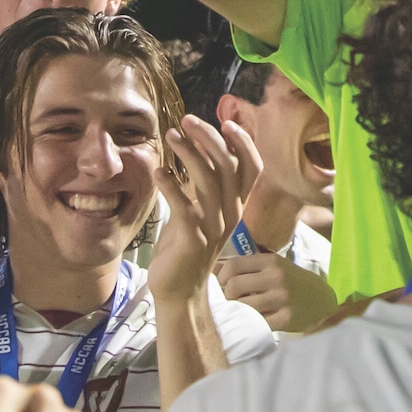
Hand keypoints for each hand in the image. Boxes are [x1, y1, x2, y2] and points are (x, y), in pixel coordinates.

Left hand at [149, 115, 258, 303]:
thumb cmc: (185, 245)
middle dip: (209, 138)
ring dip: (189, 155)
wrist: (179, 291)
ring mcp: (213, 228)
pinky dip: (171, 186)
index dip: (244, 143)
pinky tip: (158, 171)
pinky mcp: (192, 241)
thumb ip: (205, 182)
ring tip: (170, 136)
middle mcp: (230, 214)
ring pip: (209, 183)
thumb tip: (199, 145)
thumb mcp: (201, 209)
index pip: (252, 168)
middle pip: (229, 168)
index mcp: (236, 206)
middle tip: (187, 120)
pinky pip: (184, 208)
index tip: (226, 121)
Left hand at [218, 249, 341, 333]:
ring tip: (238, 311)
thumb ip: (246, 267)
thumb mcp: (273, 267)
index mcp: (271, 261)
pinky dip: (248, 323)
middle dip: (226, 296)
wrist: (322, 299)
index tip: (221, 285)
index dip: (221, 277)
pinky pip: (255, 322)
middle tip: (229, 301)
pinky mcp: (285, 318)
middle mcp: (276, 277)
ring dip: (235, 311)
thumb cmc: (291, 281)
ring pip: (242, 306)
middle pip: (233, 287)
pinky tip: (250, 322)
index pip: (233, 265)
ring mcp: (281, 298)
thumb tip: (212, 270)